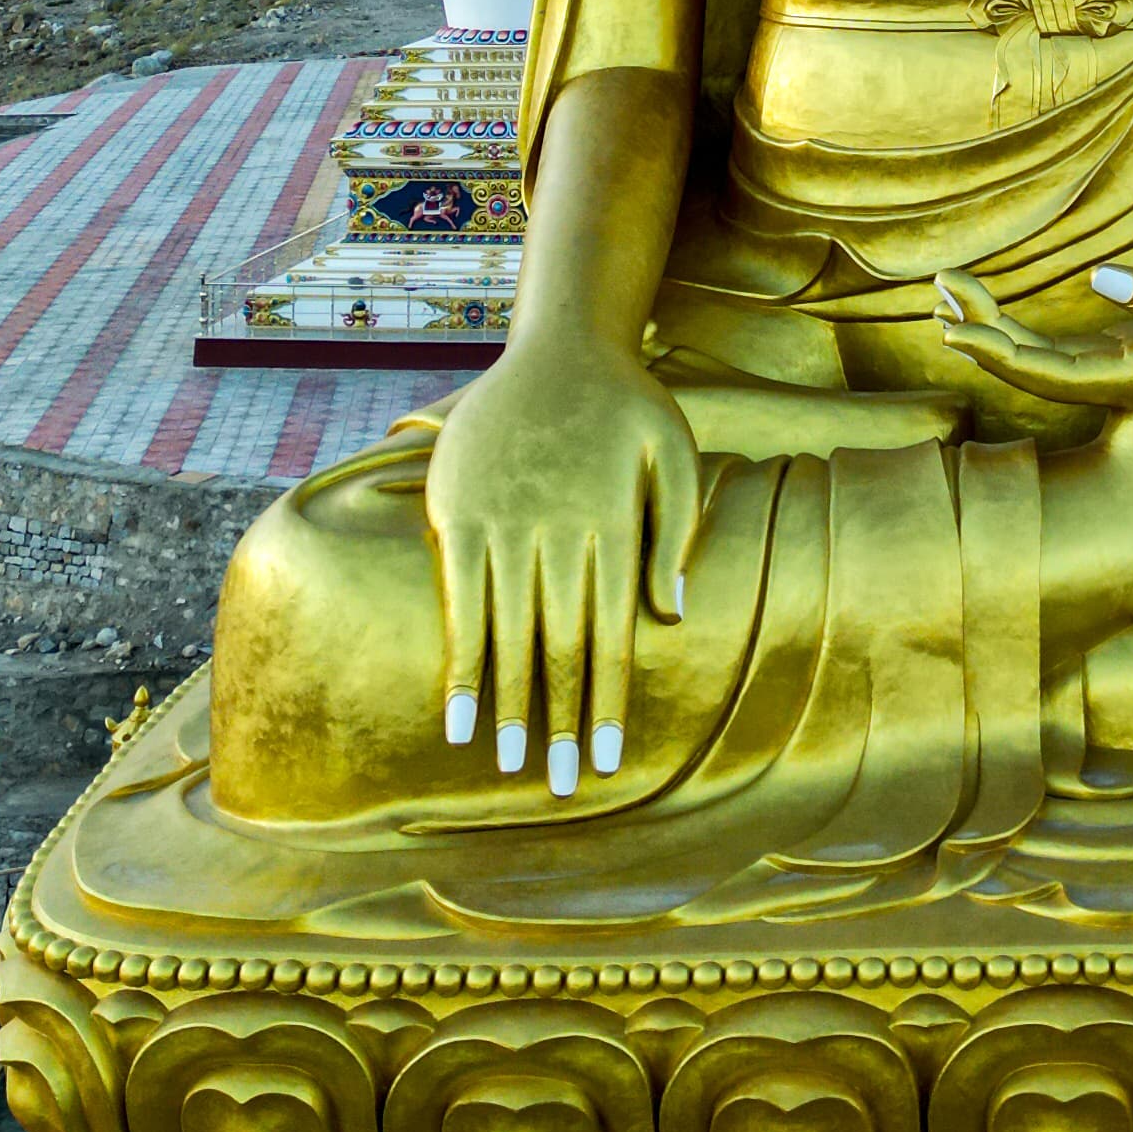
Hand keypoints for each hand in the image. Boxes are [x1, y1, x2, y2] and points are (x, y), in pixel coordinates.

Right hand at [423, 342, 699, 794]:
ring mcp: (505, 524)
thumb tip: (669, 615)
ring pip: (508, 632)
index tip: (607, 761)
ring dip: (508, 705)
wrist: (558, 344)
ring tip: (509, 766)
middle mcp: (558, 531)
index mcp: (612, 525)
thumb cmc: (625, 405)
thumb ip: (676, 529)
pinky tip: (456, 715)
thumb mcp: (674, 451)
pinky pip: (459, 603)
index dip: (607, 701)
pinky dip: (460, 661)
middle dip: (561, 721)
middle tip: (563, 787)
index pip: (612, 634)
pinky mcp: (460, 515)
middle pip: (560, 644)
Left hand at [932, 244, 1132, 410]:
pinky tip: (1000, 307)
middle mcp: (1125, 378)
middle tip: (937, 289)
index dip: (996, 352)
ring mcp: (1131, 363)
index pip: (1048, 375)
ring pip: (1047, 352)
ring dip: (1000, 326)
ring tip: (951, 294)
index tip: (950, 322)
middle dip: (983, 330)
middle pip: (1035, 364)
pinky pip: (1068, 340)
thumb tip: (1095, 276)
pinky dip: (1031, 323)